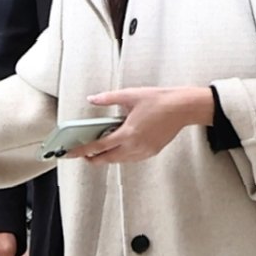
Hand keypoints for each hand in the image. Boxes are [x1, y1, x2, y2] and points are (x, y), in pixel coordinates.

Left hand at [74, 86, 213, 163]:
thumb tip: (92, 99)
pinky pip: (132, 158)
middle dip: (93, 159)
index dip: (83, 151)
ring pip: (121, 160)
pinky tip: (118, 148)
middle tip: (82, 154)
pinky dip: (121, 155)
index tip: (71, 153)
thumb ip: (108, 98)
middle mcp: (136, 146)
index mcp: (128, 133)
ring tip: (97, 151)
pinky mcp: (152, 151)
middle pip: (109, 158)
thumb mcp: (130, 95)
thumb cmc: (159, 100)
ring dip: (108, 157)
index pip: (99, 146)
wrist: (183, 108)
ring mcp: (145, 150)